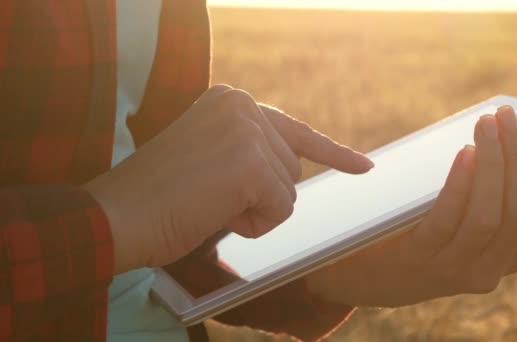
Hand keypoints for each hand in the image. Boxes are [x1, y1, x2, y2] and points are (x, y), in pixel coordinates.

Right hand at [86, 85, 372, 273]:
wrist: (116, 214)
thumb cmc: (158, 196)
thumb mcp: (209, 156)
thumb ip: (251, 150)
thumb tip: (296, 165)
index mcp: (231, 101)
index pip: (294, 130)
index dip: (331, 154)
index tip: (363, 167)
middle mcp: (242, 105)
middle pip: (292, 168)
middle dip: (260, 195)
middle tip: (211, 198)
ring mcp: (247, 130)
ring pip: (289, 190)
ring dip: (255, 210)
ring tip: (209, 204)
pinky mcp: (250, 162)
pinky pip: (281, 209)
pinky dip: (254, 224)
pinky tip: (216, 215)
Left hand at [306, 106, 516, 306]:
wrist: (356, 275)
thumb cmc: (410, 235)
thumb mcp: (456, 224)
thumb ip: (480, 195)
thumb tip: (500, 138)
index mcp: (505, 258)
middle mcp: (487, 270)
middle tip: (506, 114)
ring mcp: (453, 269)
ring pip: (489, 215)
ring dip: (493, 164)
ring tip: (485, 125)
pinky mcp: (418, 260)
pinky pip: (447, 219)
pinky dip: (460, 184)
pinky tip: (464, 153)